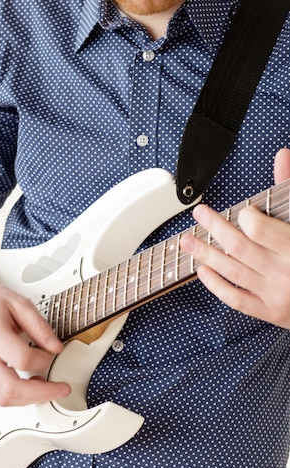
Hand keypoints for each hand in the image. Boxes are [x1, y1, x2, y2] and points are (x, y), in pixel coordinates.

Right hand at [0, 274, 71, 405]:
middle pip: (11, 389)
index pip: (22, 359)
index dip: (44, 360)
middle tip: (59, 389)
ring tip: (43, 386)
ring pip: (3, 399)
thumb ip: (39, 326)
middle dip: (41, 393)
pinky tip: (26, 386)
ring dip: (29, 398)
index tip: (52, 354)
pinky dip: (15, 396)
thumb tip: (56, 347)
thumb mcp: (18, 303)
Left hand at [180, 148, 289, 328]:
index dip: (245, 217)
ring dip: (205, 254)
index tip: (241, 211)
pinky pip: (235, 300)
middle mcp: (284, 272)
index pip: (259, 229)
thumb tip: (282, 155)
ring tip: (187, 241)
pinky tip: (203, 270)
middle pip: (238, 247)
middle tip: (199, 214)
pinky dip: (216, 285)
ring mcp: (275, 295)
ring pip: (232, 271)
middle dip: (213, 228)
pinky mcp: (269, 312)